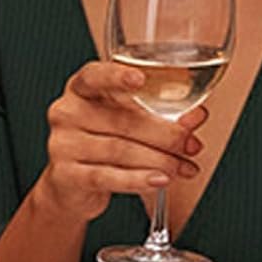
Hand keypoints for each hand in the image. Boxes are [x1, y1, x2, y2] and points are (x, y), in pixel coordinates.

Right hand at [33, 60, 203, 222]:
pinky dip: (139, 180)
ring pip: (120, 150)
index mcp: (81, 89)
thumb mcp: (129, 121)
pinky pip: (108, 176)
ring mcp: (64, 144)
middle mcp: (68, 112)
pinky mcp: (67, 174)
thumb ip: (162, 115)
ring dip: (160, 160)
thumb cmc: (102, 142)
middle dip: (165, 134)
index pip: (95, 76)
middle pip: (122, 120)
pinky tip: (160, 180)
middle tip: (191, 144)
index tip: (140, 79)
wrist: (71, 184)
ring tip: (182, 167)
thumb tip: (197, 115)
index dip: (117, 76)